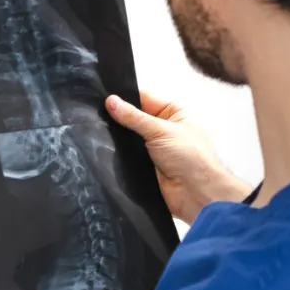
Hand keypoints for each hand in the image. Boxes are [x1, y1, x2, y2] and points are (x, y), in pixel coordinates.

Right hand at [106, 90, 250, 223]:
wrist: (196, 193)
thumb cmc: (190, 157)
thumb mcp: (161, 130)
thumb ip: (134, 117)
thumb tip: (111, 101)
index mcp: (173, 112)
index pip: (144, 98)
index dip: (125, 97)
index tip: (102, 96)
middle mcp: (162, 128)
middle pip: (134, 118)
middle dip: (118, 117)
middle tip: (93, 113)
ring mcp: (153, 147)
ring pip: (128, 137)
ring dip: (116, 137)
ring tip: (93, 129)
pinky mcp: (144, 165)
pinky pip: (126, 155)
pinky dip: (117, 153)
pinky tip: (101, 148)